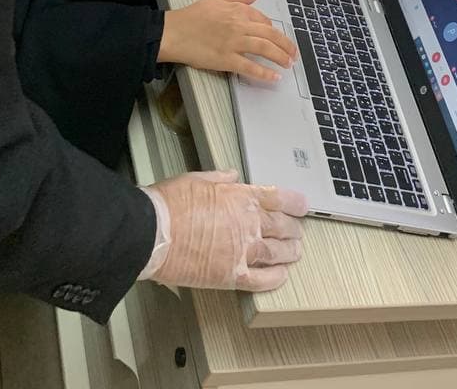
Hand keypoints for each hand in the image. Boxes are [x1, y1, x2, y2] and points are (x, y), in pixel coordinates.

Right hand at [141, 170, 306, 291]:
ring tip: (295, 252)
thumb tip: (232, 176)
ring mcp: (242, 251)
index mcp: (240, 197)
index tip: (303, 206)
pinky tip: (281, 276)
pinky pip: (261, 279)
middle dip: (293, 229)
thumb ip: (219, 178)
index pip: (277, 198)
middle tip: (298, 231)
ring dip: (289, 252)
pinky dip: (275, 278)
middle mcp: (248, 224)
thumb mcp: (197, 179)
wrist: (154, 233)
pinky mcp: (231, 275)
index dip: (294, 203)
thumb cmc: (171, 204)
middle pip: (281, 226)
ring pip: (276, 253)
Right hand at [158, 0, 296, 82]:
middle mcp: (239, 25)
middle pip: (270, 34)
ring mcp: (234, 43)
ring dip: (280, 57)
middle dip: (286, 45)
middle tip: (293, 54)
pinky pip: (250, 67)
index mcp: (238, 10)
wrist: (174, 32)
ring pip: (264, 49)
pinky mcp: (227, 60)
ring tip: (289, 64)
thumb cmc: (192, 16)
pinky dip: (264, 73)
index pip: (263, 20)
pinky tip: (274, 77)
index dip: (273, 30)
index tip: (278, 38)